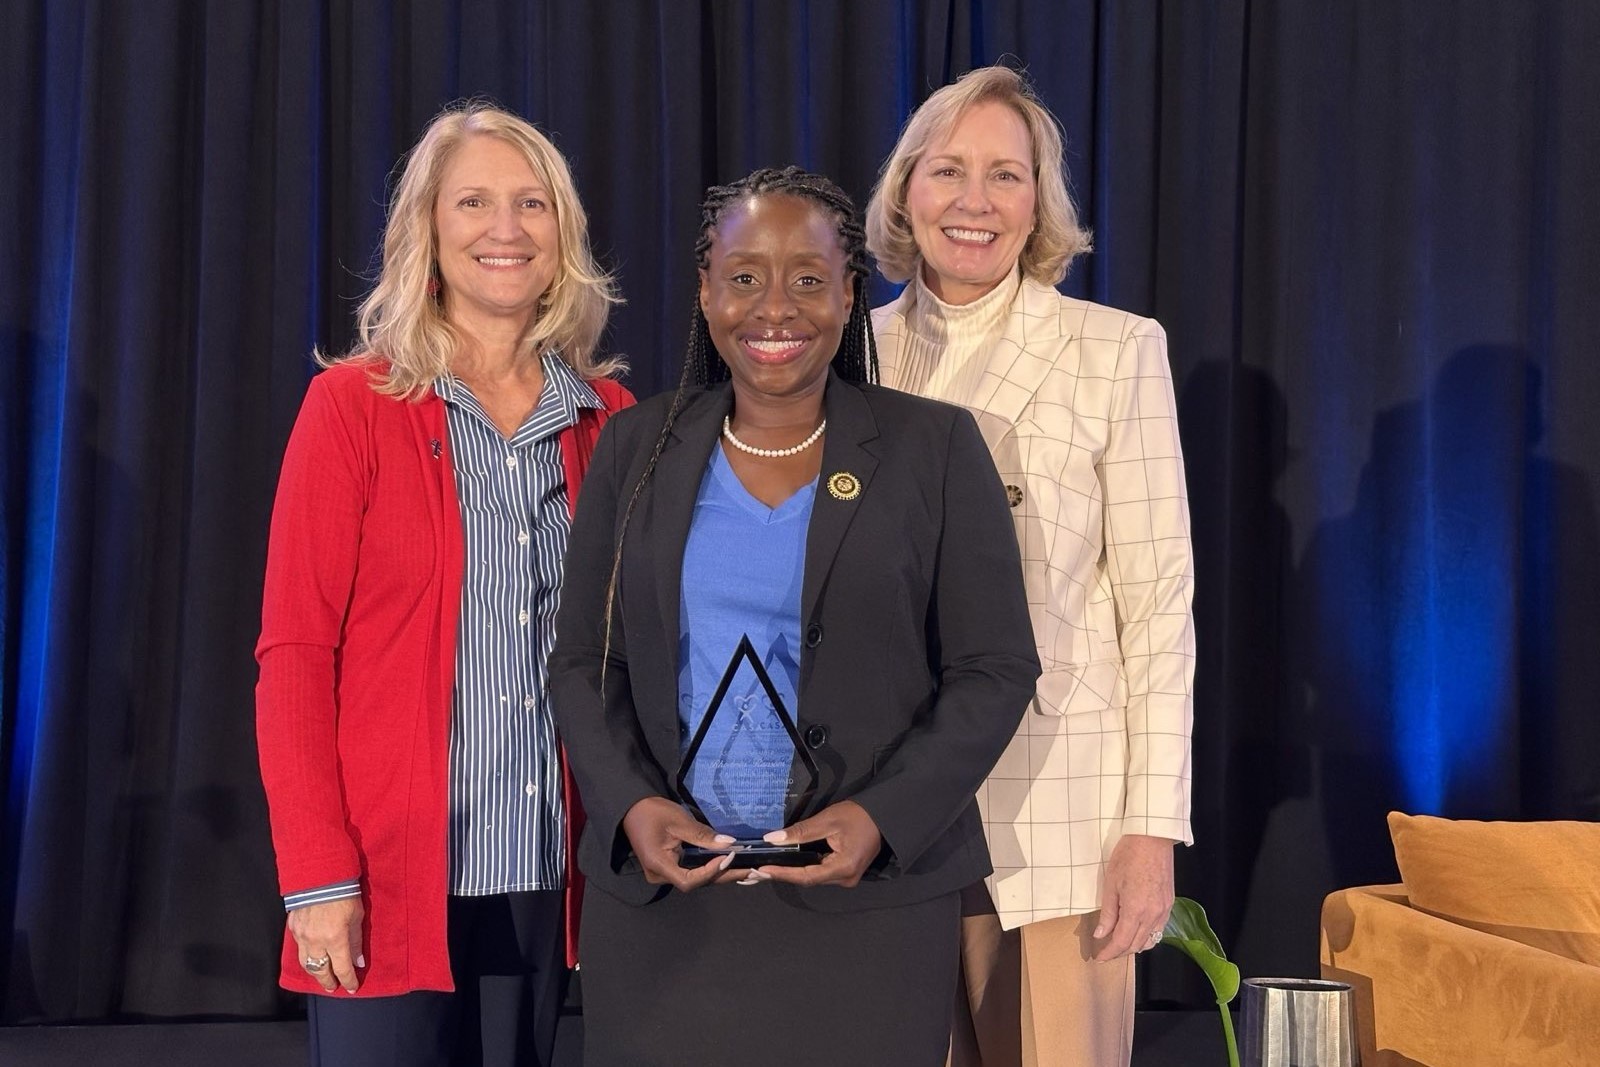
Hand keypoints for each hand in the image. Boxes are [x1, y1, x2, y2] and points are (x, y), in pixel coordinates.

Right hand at [287, 897, 364, 992]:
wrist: (321, 874)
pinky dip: (306, 955)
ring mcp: (302, 935)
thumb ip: (356, 941)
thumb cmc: (344, 893)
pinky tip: (311, 955)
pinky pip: (299, 947)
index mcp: (335, 939)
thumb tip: (358, 961)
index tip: (353, 987)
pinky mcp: (293, 927)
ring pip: (306, 962)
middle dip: (328, 981)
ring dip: (315, 971)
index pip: (342, 968)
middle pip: (320, 971)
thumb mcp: (357, 917)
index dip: (348, 980)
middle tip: (333, 987)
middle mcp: (316, 941)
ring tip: (322, 975)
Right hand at [621, 796, 740, 891]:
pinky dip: (709, 868)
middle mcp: (660, 876)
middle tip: (749, 870)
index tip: (728, 857)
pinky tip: (727, 863)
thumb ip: (702, 835)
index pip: (689, 881)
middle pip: (695, 882)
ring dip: (718, 873)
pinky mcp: (668, 867)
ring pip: (695, 878)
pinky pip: (691, 871)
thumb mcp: (679, 820)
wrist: (632, 807)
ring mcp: (663, 873)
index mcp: (658, 866)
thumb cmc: (652, 811)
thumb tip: (729, 844)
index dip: (710, 872)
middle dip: (723, 875)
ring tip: (744, 868)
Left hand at [749, 800, 882, 887]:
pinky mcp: (845, 872)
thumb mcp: (828, 820)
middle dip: (782, 874)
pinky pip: (820, 872)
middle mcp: (846, 879)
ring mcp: (847, 878)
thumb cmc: (859, 815)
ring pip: (813, 877)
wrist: (884, 816)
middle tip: (756, 870)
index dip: (782, 874)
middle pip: (808, 879)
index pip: (806, 876)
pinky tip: (786, 864)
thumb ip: (800, 831)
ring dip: (791, 872)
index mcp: (844, 868)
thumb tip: (773, 839)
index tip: (760, 870)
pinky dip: (803, 868)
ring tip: (766, 867)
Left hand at [1092, 834, 1175, 960]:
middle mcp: (1153, 915)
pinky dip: (1148, 936)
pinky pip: (1159, 929)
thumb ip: (1108, 913)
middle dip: (1120, 951)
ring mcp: (1164, 910)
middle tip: (1106, 951)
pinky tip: (1137, 931)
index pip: (1122, 942)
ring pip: (1150, 940)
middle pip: (1136, 945)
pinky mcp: (1170, 904)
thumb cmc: (1129, 856)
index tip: (1100, 958)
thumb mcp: (1111, 884)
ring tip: (1120, 944)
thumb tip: (1101, 934)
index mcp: (1135, 910)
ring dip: (1135, 946)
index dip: (1110, 953)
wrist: (1152, 839)